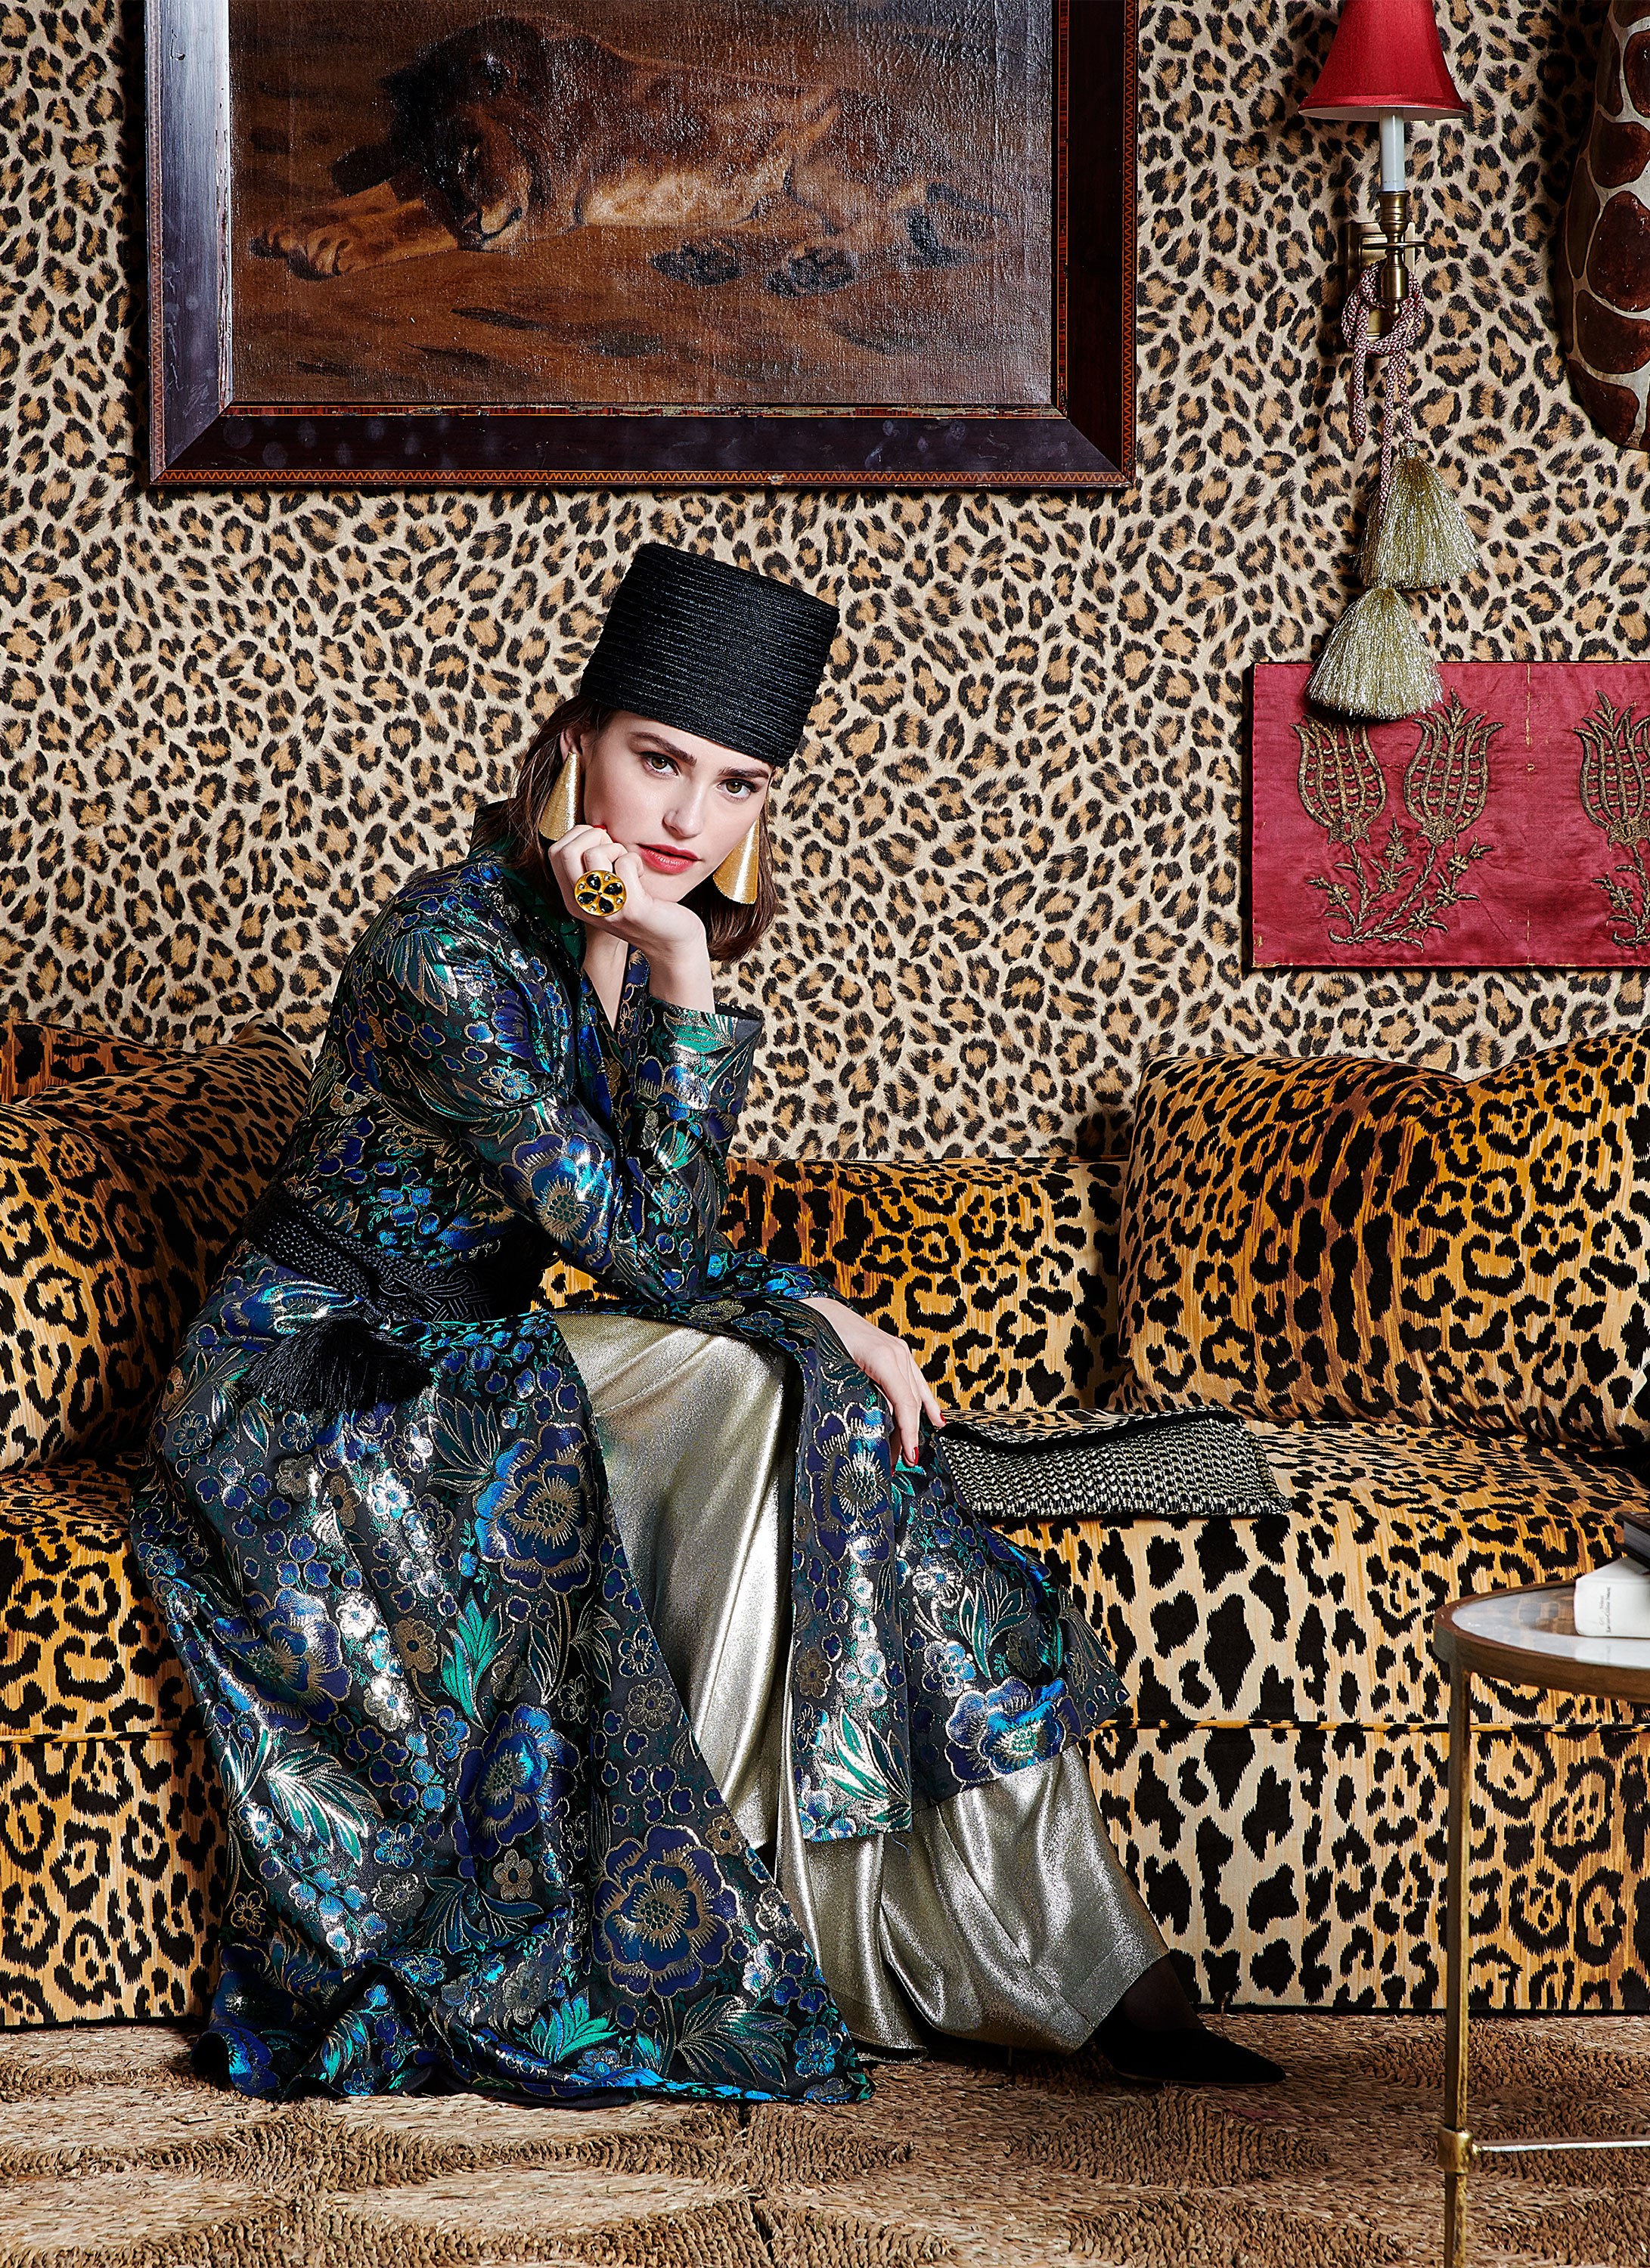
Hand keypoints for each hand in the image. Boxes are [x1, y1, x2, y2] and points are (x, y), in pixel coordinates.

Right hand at [546, 824, 714, 1010]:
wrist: (671, 942)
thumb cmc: (642, 906)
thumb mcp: (608, 887)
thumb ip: (594, 865)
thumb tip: (594, 829)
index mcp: (573, 899)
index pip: (555, 853)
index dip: (577, 836)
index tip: (600, 843)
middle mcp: (583, 906)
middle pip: (565, 851)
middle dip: (593, 837)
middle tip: (614, 849)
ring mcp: (605, 908)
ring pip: (593, 854)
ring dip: (616, 849)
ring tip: (628, 864)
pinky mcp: (630, 908)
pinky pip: (625, 863)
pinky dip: (636, 861)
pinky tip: (641, 874)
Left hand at [802, 1295, 944, 1463]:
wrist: (821, 1312)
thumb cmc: (823, 1338)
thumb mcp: (837, 1370)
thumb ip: (856, 1396)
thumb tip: (866, 1429)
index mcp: (884, 1358)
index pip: (904, 1403)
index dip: (909, 1432)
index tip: (910, 1456)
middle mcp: (897, 1354)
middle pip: (911, 1403)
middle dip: (909, 1435)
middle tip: (902, 1462)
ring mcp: (900, 1352)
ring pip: (915, 1394)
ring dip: (915, 1423)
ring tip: (911, 1450)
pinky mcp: (897, 1352)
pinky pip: (915, 1382)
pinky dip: (925, 1402)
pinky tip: (936, 1419)